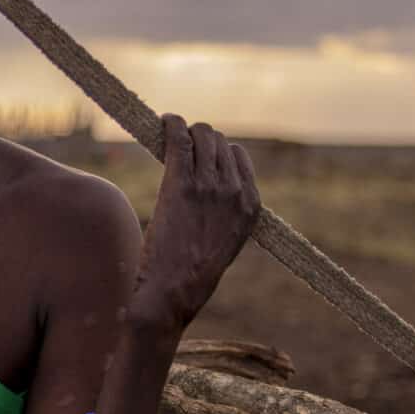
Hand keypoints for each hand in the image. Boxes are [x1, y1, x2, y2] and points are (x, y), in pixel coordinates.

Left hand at [129, 113, 258, 333]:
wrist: (173, 291)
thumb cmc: (191, 275)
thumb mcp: (224, 244)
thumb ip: (224, 216)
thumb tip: (210, 195)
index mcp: (251, 207)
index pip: (239, 157)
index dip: (217, 152)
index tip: (199, 154)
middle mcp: (235, 192)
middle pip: (219, 142)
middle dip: (199, 139)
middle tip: (180, 144)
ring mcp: (209, 186)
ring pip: (201, 135)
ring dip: (185, 131)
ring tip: (170, 134)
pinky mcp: (181, 183)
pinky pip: (179, 139)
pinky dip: (171, 125)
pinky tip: (164, 122)